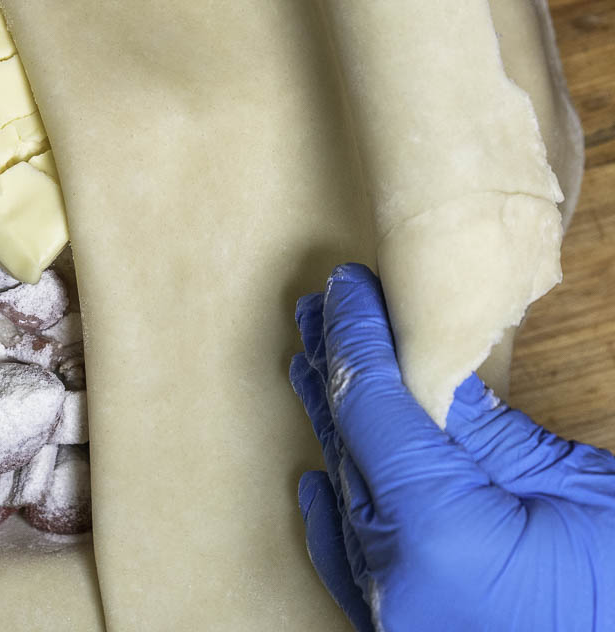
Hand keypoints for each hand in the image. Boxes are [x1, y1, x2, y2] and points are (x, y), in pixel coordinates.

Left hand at [289, 262, 614, 631]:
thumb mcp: (572, 490)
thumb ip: (486, 433)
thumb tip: (426, 368)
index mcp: (437, 530)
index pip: (371, 402)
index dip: (355, 335)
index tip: (344, 286)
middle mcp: (395, 574)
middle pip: (348, 439)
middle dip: (334, 368)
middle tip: (319, 310)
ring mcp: (392, 613)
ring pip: (343, 491)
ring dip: (329, 424)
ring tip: (312, 366)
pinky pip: (348, 563)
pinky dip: (332, 514)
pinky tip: (315, 478)